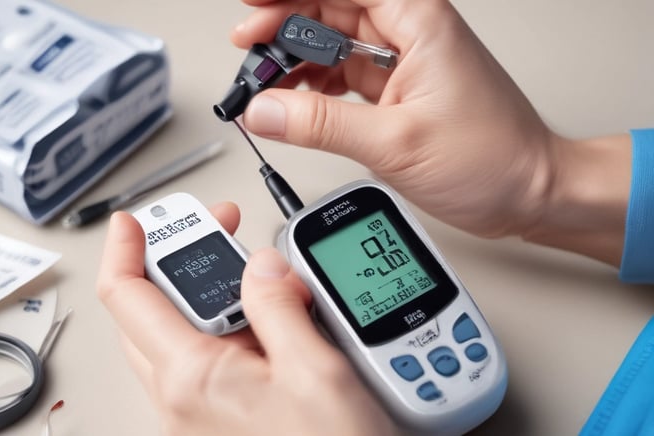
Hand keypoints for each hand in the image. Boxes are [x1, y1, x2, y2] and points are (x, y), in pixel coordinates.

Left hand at [97, 206, 396, 435]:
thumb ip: (280, 308)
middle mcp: (181, 398)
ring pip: (180, 336)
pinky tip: (267, 320)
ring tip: (255, 272)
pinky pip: (208, 362)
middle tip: (217, 231)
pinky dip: (229, 328)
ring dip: (208, 295)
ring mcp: (196, 413)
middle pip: (149, 312)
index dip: (125, 249)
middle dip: (178, 262)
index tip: (133, 221)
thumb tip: (261, 265)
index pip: (128, 296)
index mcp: (191, 377)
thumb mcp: (315, 373)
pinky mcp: (218, 421)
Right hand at [232, 0, 629, 264]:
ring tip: (264, 85)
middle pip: (329, 13)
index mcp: (418, 22)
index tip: (250, 6)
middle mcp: (409, 34)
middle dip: (283, 29)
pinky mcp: (395, 93)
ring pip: (331, 47)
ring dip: (294, 63)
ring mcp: (401, 64)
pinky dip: (312, 90)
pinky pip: (341, 79)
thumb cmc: (494, 157)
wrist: (529, 192)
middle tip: (248, 54)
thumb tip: (264, 109)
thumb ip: (321, 124)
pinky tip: (293, 105)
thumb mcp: (395, 140)